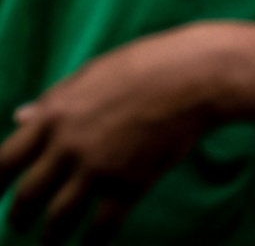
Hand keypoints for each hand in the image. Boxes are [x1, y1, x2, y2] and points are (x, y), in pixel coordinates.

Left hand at [0, 24, 226, 241]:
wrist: (198, 75)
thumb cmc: (147, 64)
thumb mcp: (92, 73)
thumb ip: (55, 100)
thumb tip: (20, 116)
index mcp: (55, 114)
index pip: (5, 159)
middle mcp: (69, 145)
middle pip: (29, 194)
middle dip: (19, 215)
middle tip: (18, 222)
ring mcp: (99, 167)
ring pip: (59, 216)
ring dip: (50, 234)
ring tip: (50, 240)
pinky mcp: (130, 183)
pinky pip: (103, 223)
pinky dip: (95, 238)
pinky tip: (93, 241)